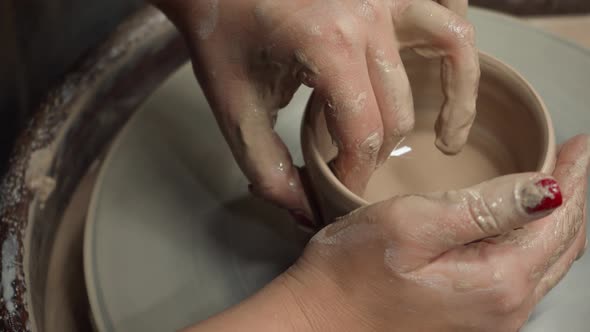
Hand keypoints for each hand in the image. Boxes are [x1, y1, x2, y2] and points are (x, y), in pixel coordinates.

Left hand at [152, 0, 479, 220]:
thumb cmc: (222, 28)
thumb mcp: (235, 105)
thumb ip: (266, 165)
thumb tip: (303, 207)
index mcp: (326, 43)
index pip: (364, 131)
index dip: (357, 173)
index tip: (346, 188)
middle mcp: (366, 13)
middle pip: (398, 106)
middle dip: (379, 150)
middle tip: (358, 166)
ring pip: (451, 45)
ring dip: (458, 95)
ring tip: (446, 137)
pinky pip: (446, 6)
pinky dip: (453, 40)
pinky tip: (443, 68)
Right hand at [282, 135, 588, 330]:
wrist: (318, 320)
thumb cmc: (350, 272)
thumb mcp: (410, 225)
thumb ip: (481, 208)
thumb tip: (547, 190)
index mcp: (497, 280)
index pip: (557, 218)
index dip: (575, 175)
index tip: (581, 142)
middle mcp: (505, 307)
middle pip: (562, 243)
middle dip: (574, 195)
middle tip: (576, 155)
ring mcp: (490, 316)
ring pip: (546, 259)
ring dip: (556, 217)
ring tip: (560, 181)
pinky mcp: (471, 315)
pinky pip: (522, 272)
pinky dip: (533, 238)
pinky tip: (522, 220)